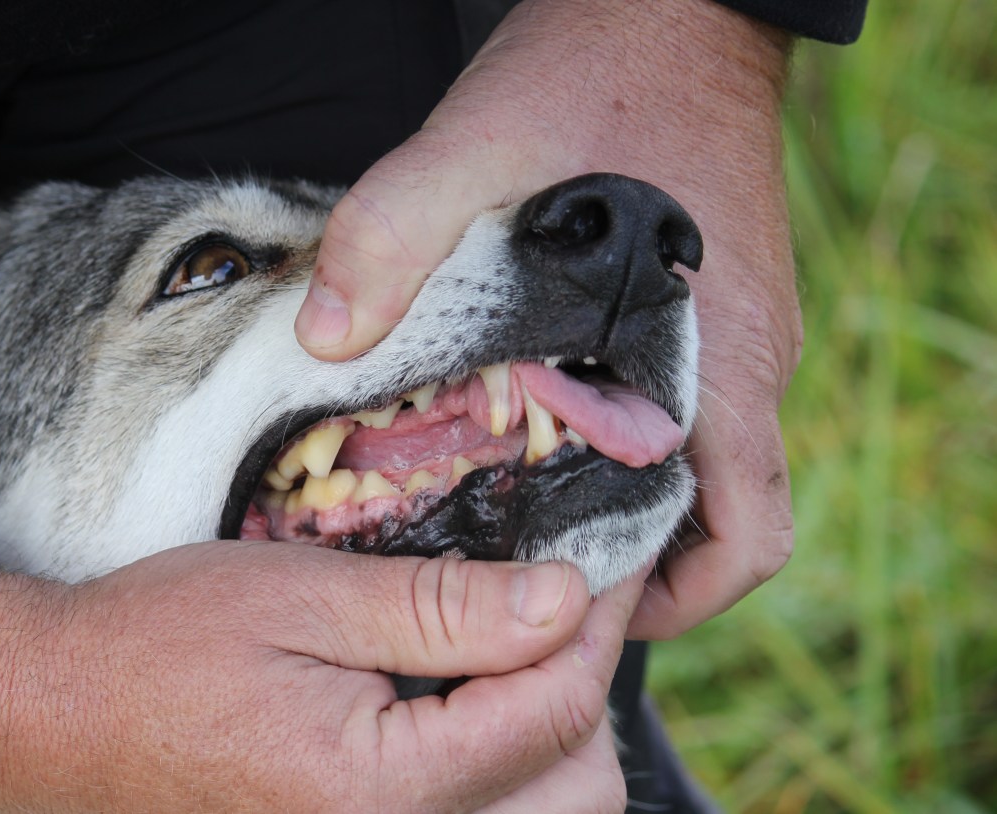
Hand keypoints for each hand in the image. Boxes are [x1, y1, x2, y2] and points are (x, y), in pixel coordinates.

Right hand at [0, 545, 641, 812]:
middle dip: (584, 689)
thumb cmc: (159, 643)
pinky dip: (506, 776)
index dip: (594, 621)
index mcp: (379, 790)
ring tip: (514, 653)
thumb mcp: (298, 597)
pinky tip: (470, 712)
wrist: (53, 717)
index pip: (553, 711)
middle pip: (576, 791)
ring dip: (555, 740)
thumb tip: (564, 598)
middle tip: (555, 604)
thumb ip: (439, 606)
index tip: (601, 558)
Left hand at [296, 0, 799, 637]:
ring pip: (719, 465)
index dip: (677, 596)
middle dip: (653, 565)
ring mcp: (747, 329)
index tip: (581, 607)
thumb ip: (393, 236)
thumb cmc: (595, 71)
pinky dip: (647, 441)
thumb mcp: (475, 144)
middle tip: (543, 572)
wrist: (672, 4)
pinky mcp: (726, 300)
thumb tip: (328, 343)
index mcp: (717, 354)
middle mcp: (751, 357)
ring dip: (647, 504)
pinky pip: (703, 406)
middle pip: (733, 518)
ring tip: (541, 511)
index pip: (746, 530)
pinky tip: (561, 421)